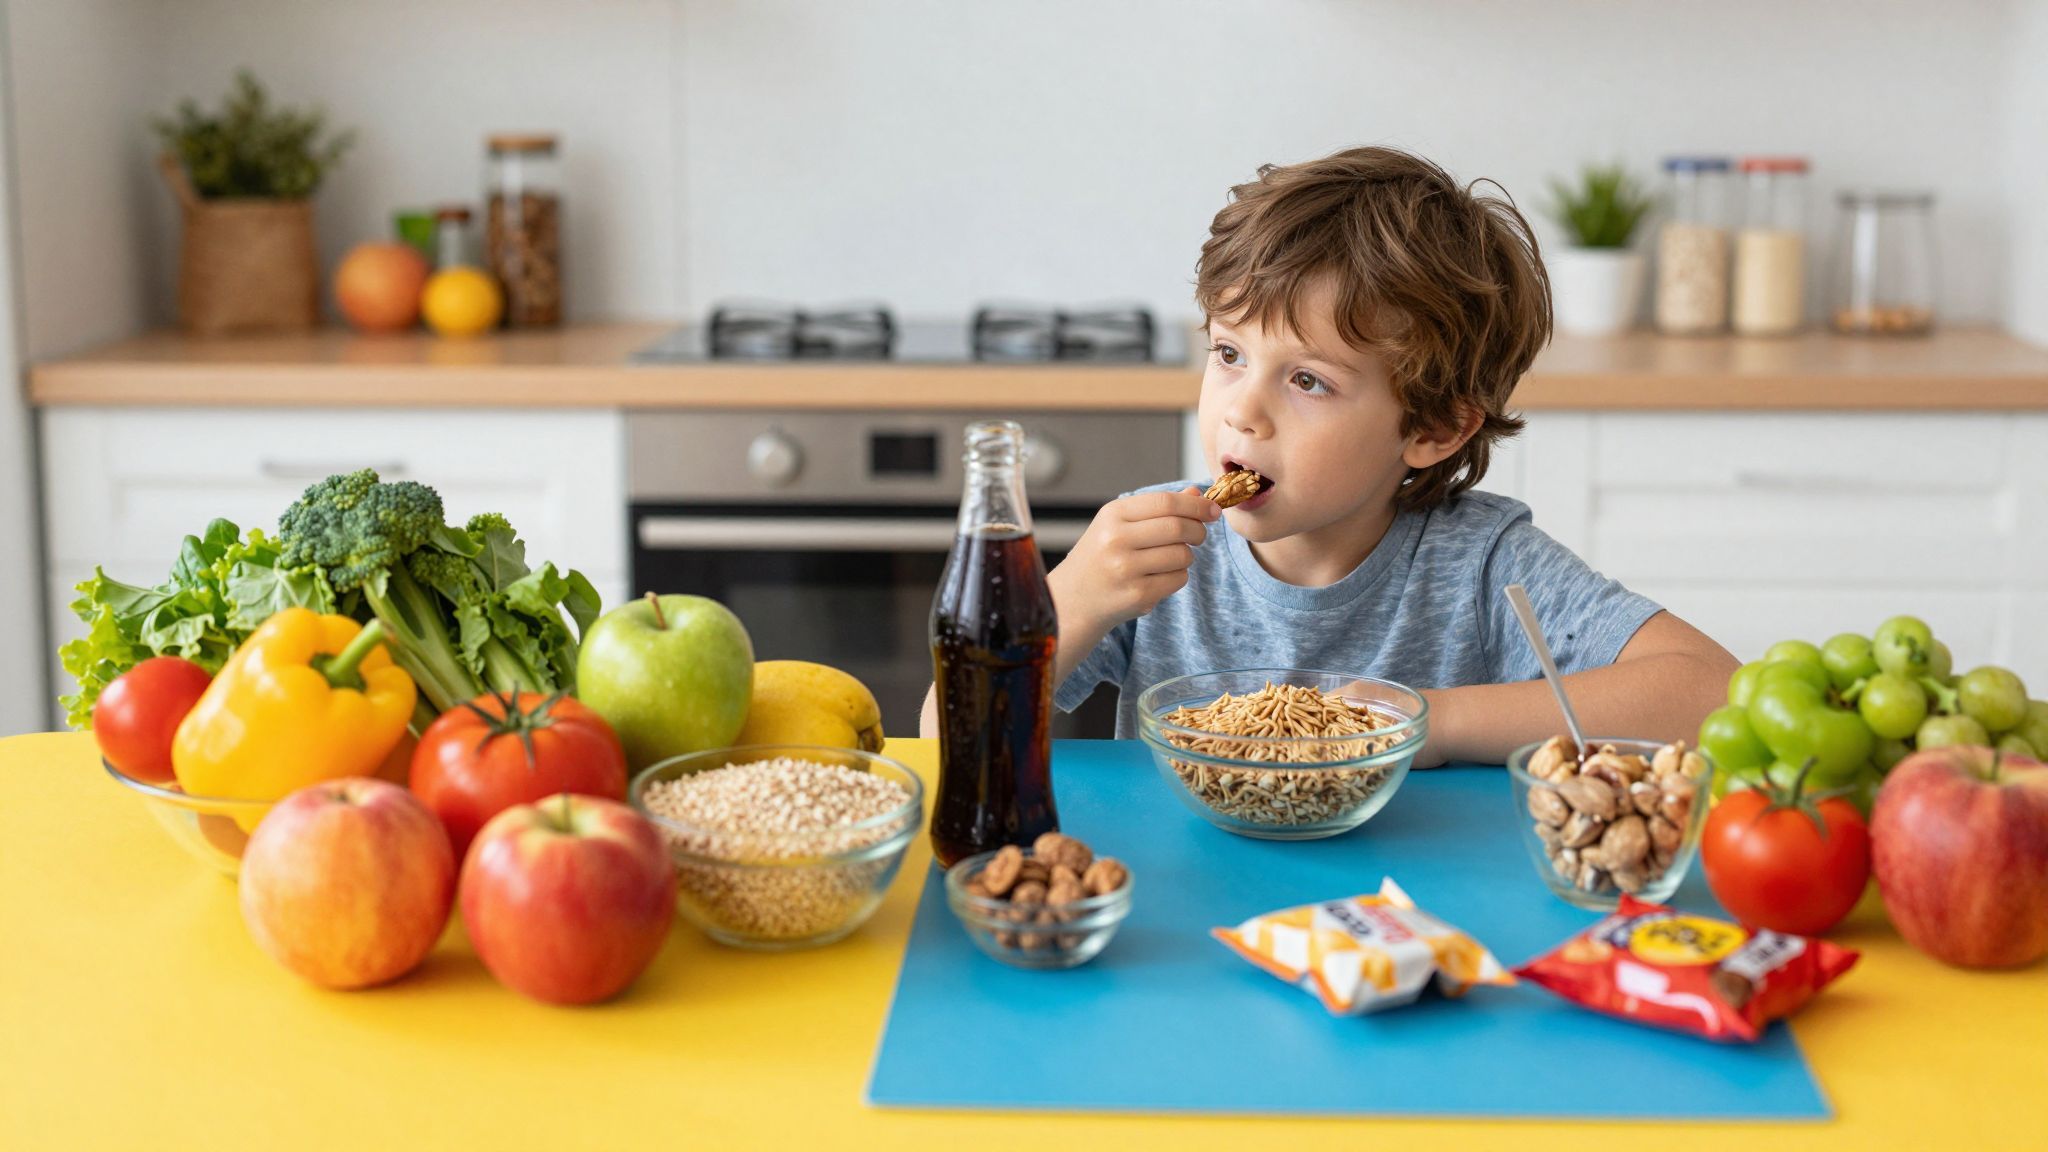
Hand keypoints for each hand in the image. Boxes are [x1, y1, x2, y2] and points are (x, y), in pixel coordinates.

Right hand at [1048, 488, 1216, 637]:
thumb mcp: (1120, 524)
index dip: (1196, 505)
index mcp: (1112, 515)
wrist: (1073, 600)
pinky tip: (1158, 577)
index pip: (1166, 502)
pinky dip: (1177, 576)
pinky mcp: (1138, 595)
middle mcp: (1116, 540)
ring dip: (1186, 556)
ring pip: (1182, 555)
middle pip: (1178, 527)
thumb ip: (1158, 508)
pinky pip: (1178, 579)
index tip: (1213, 510)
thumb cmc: (1100, 557)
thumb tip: (1195, 493)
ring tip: (1168, 559)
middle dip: (1199, 530)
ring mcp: (1126, 569)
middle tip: (1199, 535)